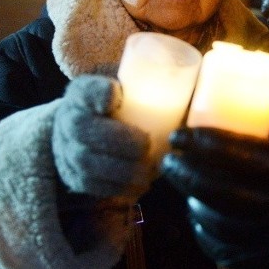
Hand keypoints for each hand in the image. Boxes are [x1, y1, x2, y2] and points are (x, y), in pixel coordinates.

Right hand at [52, 74, 152, 198]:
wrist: (81, 128)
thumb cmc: (118, 104)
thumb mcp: (127, 85)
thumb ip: (151, 82)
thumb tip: (202, 80)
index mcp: (83, 92)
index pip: (85, 90)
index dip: (98, 92)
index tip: (116, 92)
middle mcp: (68, 119)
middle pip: (83, 129)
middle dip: (117, 140)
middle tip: (147, 144)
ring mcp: (65, 149)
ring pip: (86, 162)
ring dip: (121, 170)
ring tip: (149, 170)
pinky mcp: (72, 176)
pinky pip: (90, 186)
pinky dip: (117, 188)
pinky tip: (139, 186)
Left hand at [162, 127, 268, 268]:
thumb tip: (238, 105)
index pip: (234, 151)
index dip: (200, 141)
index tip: (179, 134)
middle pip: (215, 187)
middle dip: (184, 171)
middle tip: (169, 160)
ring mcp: (267, 236)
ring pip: (213, 219)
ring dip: (191, 200)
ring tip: (182, 186)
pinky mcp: (259, 261)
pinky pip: (219, 247)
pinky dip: (202, 230)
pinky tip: (196, 216)